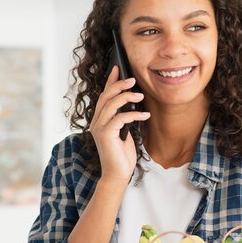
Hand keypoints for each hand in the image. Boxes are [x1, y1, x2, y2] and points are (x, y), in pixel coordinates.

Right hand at [90, 65, 150, 185]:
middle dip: (119, 85)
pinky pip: (120, 118)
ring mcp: (99, 128)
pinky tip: (145, 115)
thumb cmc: (122, 154)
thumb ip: (124, 118)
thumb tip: (133, 101)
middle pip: (106, 96)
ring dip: (127, 97)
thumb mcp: (124, 131)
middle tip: (133, 80)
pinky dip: (134, 114)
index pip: (103, 95)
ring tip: (141, 96)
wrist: (118, 174)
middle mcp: (96, 121)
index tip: (117, 68)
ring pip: (111, 104)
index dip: (110, 81)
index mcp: (100, 119)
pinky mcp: (105, 135)